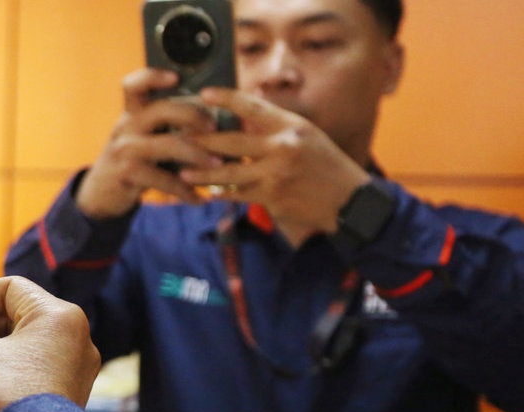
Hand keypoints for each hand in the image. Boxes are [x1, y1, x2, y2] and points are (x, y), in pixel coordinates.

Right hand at [77, 68, 223, 219]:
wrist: (100, 193)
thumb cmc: (132, 161)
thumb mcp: (140, 137)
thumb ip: (163, 126)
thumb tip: (212, 121)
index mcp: (131, 114)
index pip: (134, 85)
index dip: (152, 76)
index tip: (175, 77)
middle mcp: (126, 127)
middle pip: (162, 109)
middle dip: (194, 116)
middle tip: (214, 127)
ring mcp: (125, 150)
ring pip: (170, 144)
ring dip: (198, 155)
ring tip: (218, 164)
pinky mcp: (127, 174)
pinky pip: (164, 179)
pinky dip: (185, 190)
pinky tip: (199, 198)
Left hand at [179, 87, 370, 245]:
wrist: (349, 200)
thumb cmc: (324, 163)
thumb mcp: (305, 134)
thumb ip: (274, 124)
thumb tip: (244, 108)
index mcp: (290, 126)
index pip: (252, 106)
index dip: (225, 99)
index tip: (203, 94)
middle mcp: (282, 147)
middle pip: (231, 141)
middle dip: (202, 140)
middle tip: (180, 137)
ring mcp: (276, 174)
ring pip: (229, 173)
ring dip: (203, 173)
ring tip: (184, 171)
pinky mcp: (273, 198)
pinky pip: (238, 194)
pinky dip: (221, 193)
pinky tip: (208, 192)